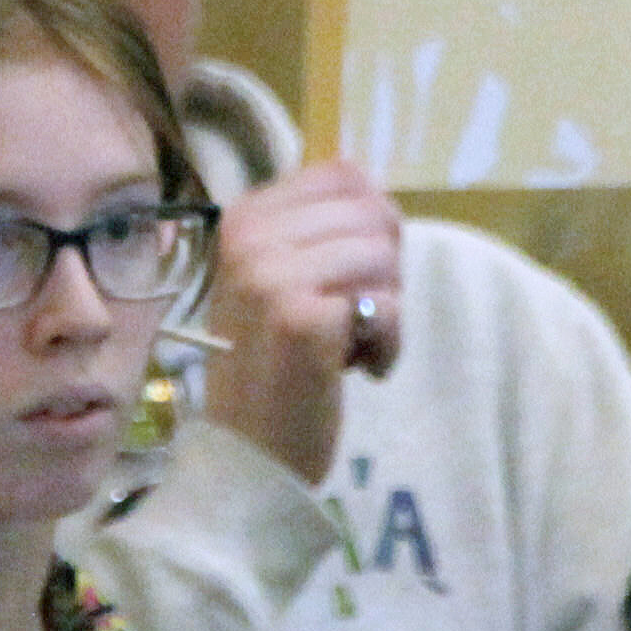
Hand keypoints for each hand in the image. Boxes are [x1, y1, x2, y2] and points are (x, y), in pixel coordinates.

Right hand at [200, 162, 404, 481]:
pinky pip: (389, 306)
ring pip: (385, 256)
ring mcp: (270, 277)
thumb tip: (377, 192)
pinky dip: (388, 344)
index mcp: (242, 218)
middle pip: (374, 213)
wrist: (244, 456)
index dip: (370, 226)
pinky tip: (355, 370)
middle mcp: (248, 238)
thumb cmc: (269, 368)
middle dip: (382, 270)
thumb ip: (315, 231)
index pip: (344, 174)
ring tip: (347, 345)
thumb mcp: (276, 281)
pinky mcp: (302, 320)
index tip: (345, 278)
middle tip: (349, 317)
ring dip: (386, 309)